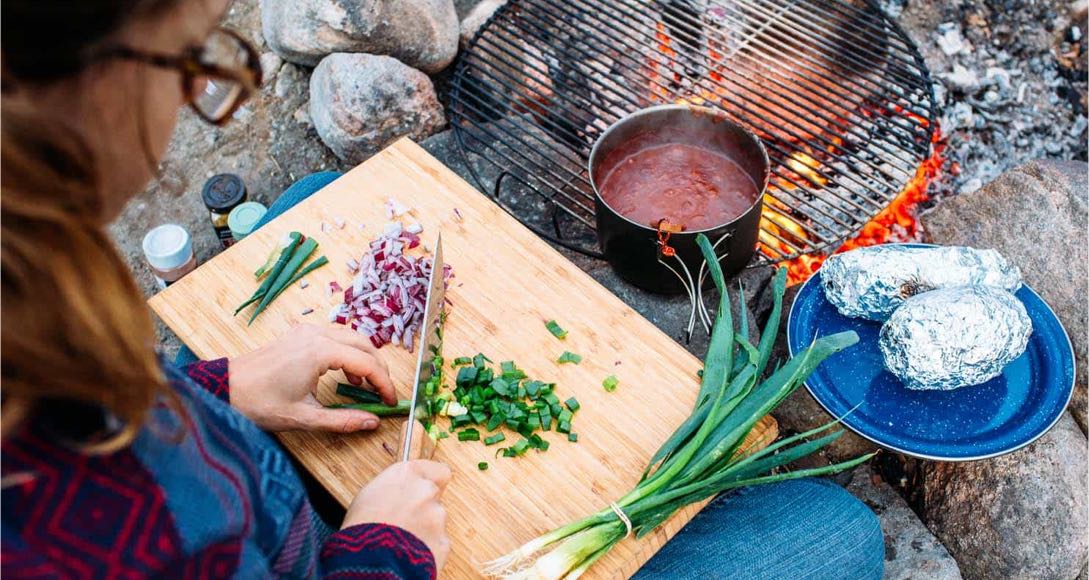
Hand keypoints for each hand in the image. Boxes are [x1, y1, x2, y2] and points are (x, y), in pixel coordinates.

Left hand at [229, 324, 395, 431]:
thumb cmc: (259, 402)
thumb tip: (371, 423)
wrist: (224, 387)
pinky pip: (335, 337)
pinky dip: (347, 352)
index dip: (384, 383)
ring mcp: (307, 331)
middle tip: (383, 393)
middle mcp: (316, 335)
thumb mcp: (304, 417)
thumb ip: (342, 420)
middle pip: (365, 344)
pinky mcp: (299, 334)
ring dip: (364, 358)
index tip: (391, 401)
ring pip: (351, 337)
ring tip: (364, 386)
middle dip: (379, 368)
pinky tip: (343, 374)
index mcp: (320, 352)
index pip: (367, 363)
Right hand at [343, 460, 450, 569]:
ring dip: (424, 528)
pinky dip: (426, 548)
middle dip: (423, 506)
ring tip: (400, 540)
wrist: (370, 559)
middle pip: (434, 496)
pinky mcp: (442, 542)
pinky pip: (437, 543)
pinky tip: (408, 552)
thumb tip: (397, 493)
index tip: (423, 488)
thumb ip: (393, 488)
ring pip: (436, 520)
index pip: (437, 470)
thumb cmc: (361, 527)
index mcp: (407, 474)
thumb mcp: (368, 495)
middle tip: (404, 519)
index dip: (430, 480)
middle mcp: (426, 491)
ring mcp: (437, 517)